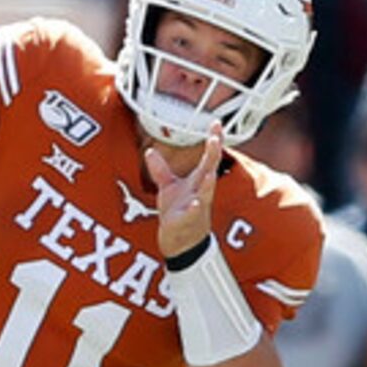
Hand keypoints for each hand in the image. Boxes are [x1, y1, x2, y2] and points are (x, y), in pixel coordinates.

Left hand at [144, 127, 224, 260]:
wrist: (181, 245)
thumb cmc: (178, 214)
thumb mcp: (168, 189)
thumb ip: (161, 171)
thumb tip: (150, 151)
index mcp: (198, 182)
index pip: (208, 158)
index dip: (213, 140)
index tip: (216, 122)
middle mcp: (201, 192)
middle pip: (209, 170)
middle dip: (213, 155)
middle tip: (215, 138)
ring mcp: (196, 208)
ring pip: (205, 193)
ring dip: (208, 183)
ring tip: (211, 172)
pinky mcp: (186, 223)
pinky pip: (191, 215)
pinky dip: (193, 209)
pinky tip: (195, 203)